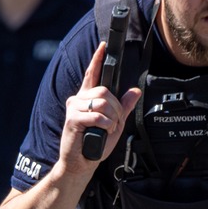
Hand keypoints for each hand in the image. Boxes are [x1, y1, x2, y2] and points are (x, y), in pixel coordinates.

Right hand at [55, 42, 140, 181]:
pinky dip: (105, 125)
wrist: (81, 163)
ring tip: (108, 129)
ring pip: (102, 102)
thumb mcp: (115, 124)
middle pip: (104, 90)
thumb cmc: (95, 145)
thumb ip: (124, 107)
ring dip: (112, 118)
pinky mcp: (72, 119)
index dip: (98, 59)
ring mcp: (73, 108)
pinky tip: (102, 132)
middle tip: (115, 123)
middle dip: (117, 108)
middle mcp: (78, 99)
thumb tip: (135, 91)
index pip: (93, 74)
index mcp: (87, 98)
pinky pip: (97, 115)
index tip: (103, 45)